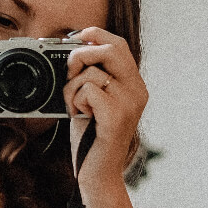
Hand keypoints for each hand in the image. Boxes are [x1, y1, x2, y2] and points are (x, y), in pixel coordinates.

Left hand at [62, 27, 147, 192]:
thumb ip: (92, 77)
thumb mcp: (94, 102)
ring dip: (72, 89)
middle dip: (81, 55)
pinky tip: (79, 116)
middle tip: (70, 73)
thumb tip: (74, 50)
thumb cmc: (92, 137)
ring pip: (92, 73)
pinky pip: (87, 91)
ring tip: (76, 108)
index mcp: (134, 85)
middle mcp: (137, 91)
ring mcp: (129, 103)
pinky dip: (74, 102)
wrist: (98, 172)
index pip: (119, 44)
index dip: (95, 35)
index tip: (75, 37)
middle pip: (110, 49)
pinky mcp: (116, 116)